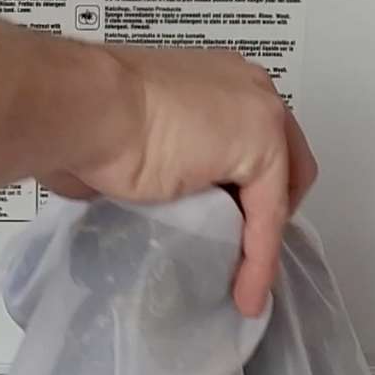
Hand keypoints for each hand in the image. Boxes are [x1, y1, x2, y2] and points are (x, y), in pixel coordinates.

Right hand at [38, 45, 319, 317]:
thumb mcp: (139, 142)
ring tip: (245, 283)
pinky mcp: (263, 151)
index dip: (248, 189)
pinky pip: (267, 219)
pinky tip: (246, 294)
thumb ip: (164, 162)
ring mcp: (261, 115)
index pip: (255, 140)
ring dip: (263, 242)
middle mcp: (248, 89)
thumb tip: (152, 196)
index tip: (231, 228)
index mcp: (218, 80)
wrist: (89, 111)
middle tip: (240, 252)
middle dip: (267, 211)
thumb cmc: (91, 120)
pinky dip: (259, 261)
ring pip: (279, 193)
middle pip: (284, 162)